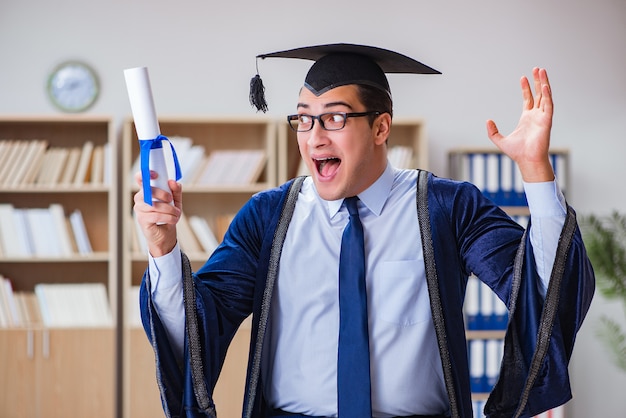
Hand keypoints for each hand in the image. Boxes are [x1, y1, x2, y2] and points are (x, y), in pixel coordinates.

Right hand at [133, 170, 181, 256]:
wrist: (166, 235)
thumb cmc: (168, 215)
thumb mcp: (176, 201)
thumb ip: (176, 190)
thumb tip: (174, 182)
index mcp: (147, 191)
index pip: (140, 178)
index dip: (145, 174)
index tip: (156, 175)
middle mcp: (140, 199)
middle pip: (147, 191)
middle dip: (162, 193)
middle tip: (171, 199)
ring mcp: (139, 210)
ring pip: (153, 205)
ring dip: (169, 209)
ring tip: (176, 213)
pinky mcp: (142, 220)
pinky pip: (156, 216)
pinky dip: (168, 217)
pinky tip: (173, 219)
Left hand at [486, 67, 553, 181]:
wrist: (526, 160)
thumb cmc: (517, 152)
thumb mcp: (500, 140)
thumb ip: (493, 131)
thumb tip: (487, 120)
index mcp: (527, 118)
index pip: (529, 99)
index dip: (526, 88)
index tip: (523, 77)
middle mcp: (536, 115)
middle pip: (539, 94)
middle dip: (538, 81)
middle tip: (536, 69)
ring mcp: (542, 117)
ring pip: (545, 96)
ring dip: (544, 84)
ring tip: (542, 71)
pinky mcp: (547, 121)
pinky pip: (549, 106)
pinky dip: (548, 96)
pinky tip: (545, 86)